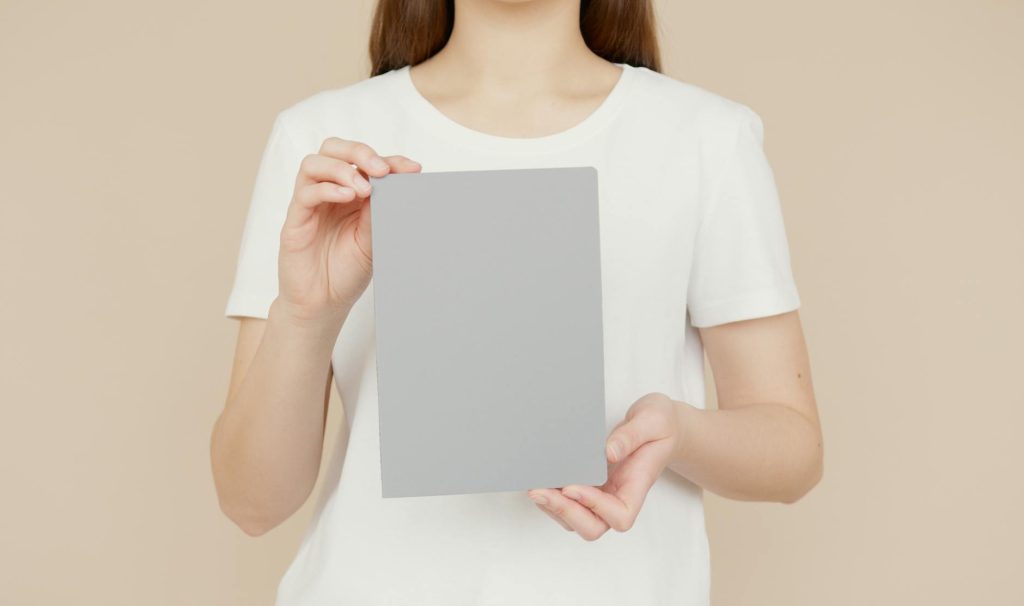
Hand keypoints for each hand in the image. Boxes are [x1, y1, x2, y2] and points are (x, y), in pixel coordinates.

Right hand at [276, 137, 421, 323]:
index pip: (365, 162)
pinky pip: (305, 193)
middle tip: (381, 169)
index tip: (412, 169)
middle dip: (359, 152)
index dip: (389, 159)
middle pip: (333, 149)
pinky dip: (327, 189)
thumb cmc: (347, 272)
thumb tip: (399, 185)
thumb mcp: (374, 240)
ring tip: (363, 188)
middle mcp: (329, 192)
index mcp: (352, 193)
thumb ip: (381, 212)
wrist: (324, 304)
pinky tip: (346, 197)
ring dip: (342, 168)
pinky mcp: (295, 220)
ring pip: (315, 164)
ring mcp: (310, 204)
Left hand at [527, 392, 682, 539]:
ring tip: (534, 487)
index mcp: (638, 486)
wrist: (660, 425)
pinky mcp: (591, 485)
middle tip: (540, 491)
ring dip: (554, 508)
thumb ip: (631, 436)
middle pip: (593, 526)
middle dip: (565, 512)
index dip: (595, 507)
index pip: (620, 515)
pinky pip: (570, 503)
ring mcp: (604, 493)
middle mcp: (619, 496)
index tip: (573, 486)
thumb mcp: (653, 420)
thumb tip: (608, 452)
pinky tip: (540, 481)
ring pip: (577, 519)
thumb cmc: (661, 426)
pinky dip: (553, 497)